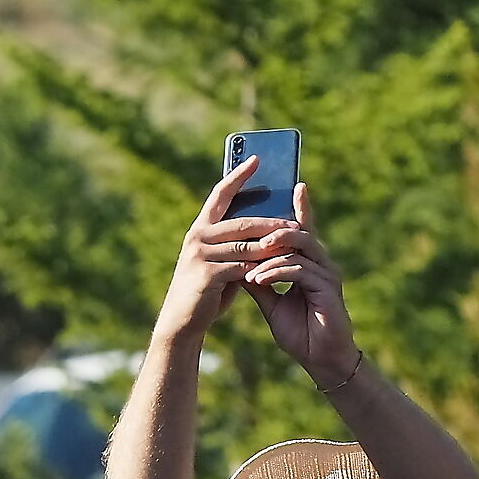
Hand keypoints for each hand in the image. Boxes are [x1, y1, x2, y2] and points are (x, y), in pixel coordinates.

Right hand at [154, 157, 287, 345]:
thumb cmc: (207, 289)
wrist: (183, 319)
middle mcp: (197, 236)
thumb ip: (236, 244)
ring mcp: (200, 254)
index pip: (221, 194)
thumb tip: (266, 228)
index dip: (238, 175)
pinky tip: (278, 269)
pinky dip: (262, 268)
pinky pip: (243, 267)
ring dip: (272, 245)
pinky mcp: (207, 274)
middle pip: (241, 221)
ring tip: (294, 243)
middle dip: (270, 221)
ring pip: (245, 244)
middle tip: (295, 220)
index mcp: (201, 228)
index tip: (257, 158)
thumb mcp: (221, 261)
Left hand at [243, 184, 360, 388]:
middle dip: (271, 228)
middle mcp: (322, 264)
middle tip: (245, 230)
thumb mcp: (271, 302)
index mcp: (310, 264)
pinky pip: (298, 270)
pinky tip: (257, 280)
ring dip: (269, 253)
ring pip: (298, 248)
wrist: (320, 361)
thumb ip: (258, 279)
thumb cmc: (300, 332)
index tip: (291, 183)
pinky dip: (275, 272)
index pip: (301, 229)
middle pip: (299, 231)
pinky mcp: (328, 289)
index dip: (299, 206)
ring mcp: (328, 275)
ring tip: (247, 262)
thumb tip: (236, 260)